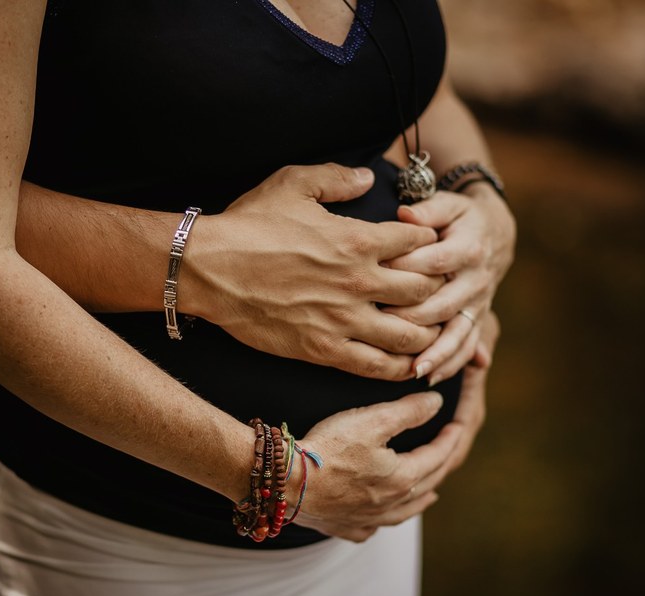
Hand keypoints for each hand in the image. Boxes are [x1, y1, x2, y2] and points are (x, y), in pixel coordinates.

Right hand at [185, 163, 445, 380]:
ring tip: (432, 333)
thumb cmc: (247, 224)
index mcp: (358, 240)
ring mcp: (343, 320)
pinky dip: (399, 369)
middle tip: (436, 293)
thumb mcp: (293, 184)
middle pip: (425, 292)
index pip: (420, 244)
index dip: (429, 244)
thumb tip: (368, 177)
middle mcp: (360, 283)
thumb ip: (337, 179)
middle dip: (436, 290)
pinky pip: (374, 366)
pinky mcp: (323, 350)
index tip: (427, 248)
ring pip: (409, 336)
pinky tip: (409, 367)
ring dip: (427, 334)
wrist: (208, 269)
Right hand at [289, 312, 499, 542]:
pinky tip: (381, 517)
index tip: (459, 425)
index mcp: (402, 478)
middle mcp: (390, 504)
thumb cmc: (328, 448)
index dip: (451, 438)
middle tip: (449, 451)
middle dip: (441, 465)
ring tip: (430, 493)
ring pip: (405, 512)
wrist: (286, 483)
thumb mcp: (372, 420)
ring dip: (421, 499)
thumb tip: (436, 404)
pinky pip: (373, 527)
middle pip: (426, 484)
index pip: (438, 456)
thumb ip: (408, 410)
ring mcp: (367, 519)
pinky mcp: (344, 527)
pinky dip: (384, 519)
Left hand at [382, 185, 514, 383]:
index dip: (407, 268)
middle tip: (381, 326)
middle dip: (415, 317)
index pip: (435, 262)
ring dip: (437, 354)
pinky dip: (449, 364)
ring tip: (414, 370)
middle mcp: (476, 281)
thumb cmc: (459, 218)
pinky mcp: (476, 320)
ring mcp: (478, 305)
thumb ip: (427, 210)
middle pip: (445, 304)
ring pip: (458, 333)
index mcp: (468, 249)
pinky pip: (466, 347)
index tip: (376, 274)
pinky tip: (427, 378)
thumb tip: (405, 215)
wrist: (495, 235)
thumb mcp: (447, 205)